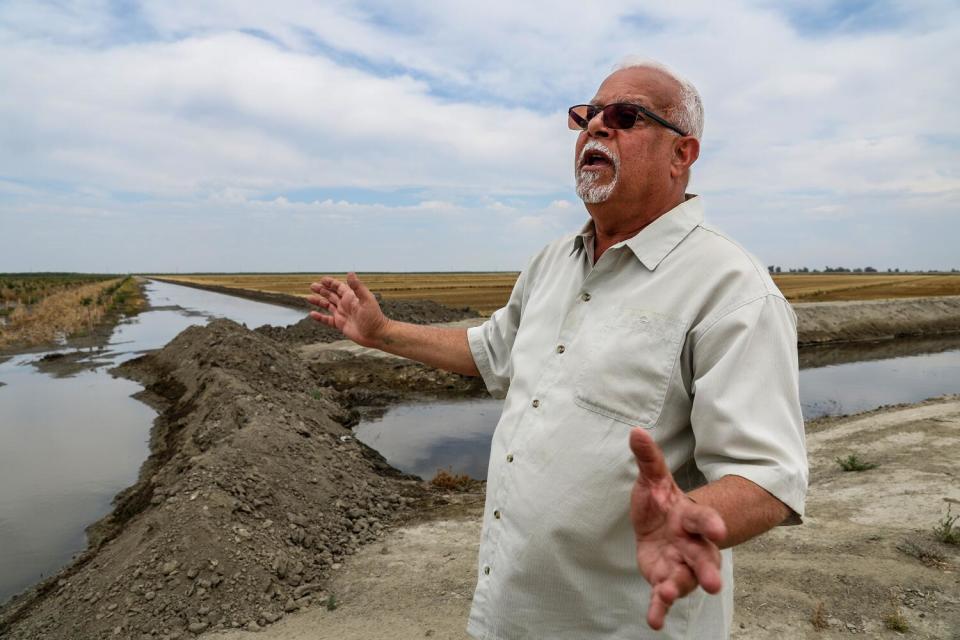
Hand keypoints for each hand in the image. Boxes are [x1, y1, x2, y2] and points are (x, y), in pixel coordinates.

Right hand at [307, 273, 388, 346]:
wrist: (376, 334)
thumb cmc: (374, 317)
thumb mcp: (366, 300)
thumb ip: (357, 287)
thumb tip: (350, 273)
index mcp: (351, 297)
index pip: (339, 287)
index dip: (330, 283)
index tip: (322, 279)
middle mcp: (346, 304)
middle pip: (331, 295)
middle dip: (322, 290)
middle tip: (312, 286)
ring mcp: (342, 314)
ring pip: (328, 306)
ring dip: (319, 301)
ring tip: (309, 298)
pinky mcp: (340, 324)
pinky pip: (327, 320)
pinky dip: (320, 317)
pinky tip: (312, 314)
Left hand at [629, 428, 726, 629]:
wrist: (660, 527)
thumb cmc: (661, 503)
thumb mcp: (653, 480)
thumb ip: (648, 459)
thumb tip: (635, 430)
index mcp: (690, 517)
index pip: (703, 519)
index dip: (711, 524)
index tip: (719, 531)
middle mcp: (691, 544)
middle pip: (703, 557)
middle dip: (708, 570)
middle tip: (713, 584)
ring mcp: (680, 564)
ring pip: (684, 578)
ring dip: (678, 588)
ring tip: (667, 594)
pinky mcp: (665, 579)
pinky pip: (664, 596)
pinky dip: (659, 608)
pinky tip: (654, 621)